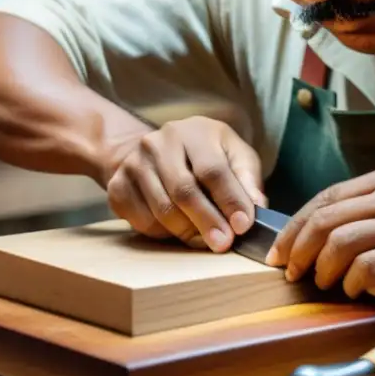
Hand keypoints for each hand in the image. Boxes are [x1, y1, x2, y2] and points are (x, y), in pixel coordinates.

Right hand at [105, 116, 265, 251]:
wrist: (153, 151)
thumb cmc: (205, 155)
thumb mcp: (233, 155)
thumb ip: (247, 178)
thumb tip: (257, 207)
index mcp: (194, 131)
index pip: (213, 169)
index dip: (230, 200)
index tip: (243, 226)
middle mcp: (159, 142)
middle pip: (184, 190)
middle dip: (207, 221)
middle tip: (223, 244)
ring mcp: (134, 163)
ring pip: (162, 209)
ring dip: (187, 232)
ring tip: (205, 242)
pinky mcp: (117, 186)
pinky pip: (141, 220)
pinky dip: (164, 233)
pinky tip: (179, 231)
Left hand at [265, 163, 374, 298]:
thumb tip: (325, 231)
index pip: (326, 197)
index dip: (295, 225)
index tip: (281, 249)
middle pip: (326, 221)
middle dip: (299, 250)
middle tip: (292, 272)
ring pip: (341, 245)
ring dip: (324, 270)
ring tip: (327, 284)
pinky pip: (370, 271)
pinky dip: (355, 284)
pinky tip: (360, 290)